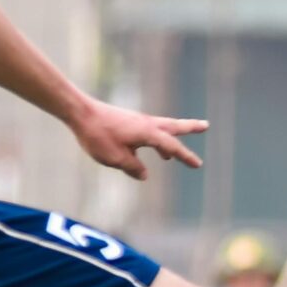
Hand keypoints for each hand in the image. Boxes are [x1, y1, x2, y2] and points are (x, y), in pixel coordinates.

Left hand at [71, 102, 206, 180]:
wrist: (80, 112)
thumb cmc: (98, 135)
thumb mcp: (115, 159)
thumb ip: (133, 168)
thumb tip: (144, 174)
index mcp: (148, 133)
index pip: (172, 147)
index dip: (186, 157)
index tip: (198, 165)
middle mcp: (147, 124)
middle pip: (174, 126)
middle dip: (191, 128)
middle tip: (206, 125)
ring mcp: (137, 121)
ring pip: (161, 128)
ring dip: (172, 136)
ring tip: (172, 155)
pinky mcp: (128, 121)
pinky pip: (147, 131)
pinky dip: (154, 140)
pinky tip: (145, 150)